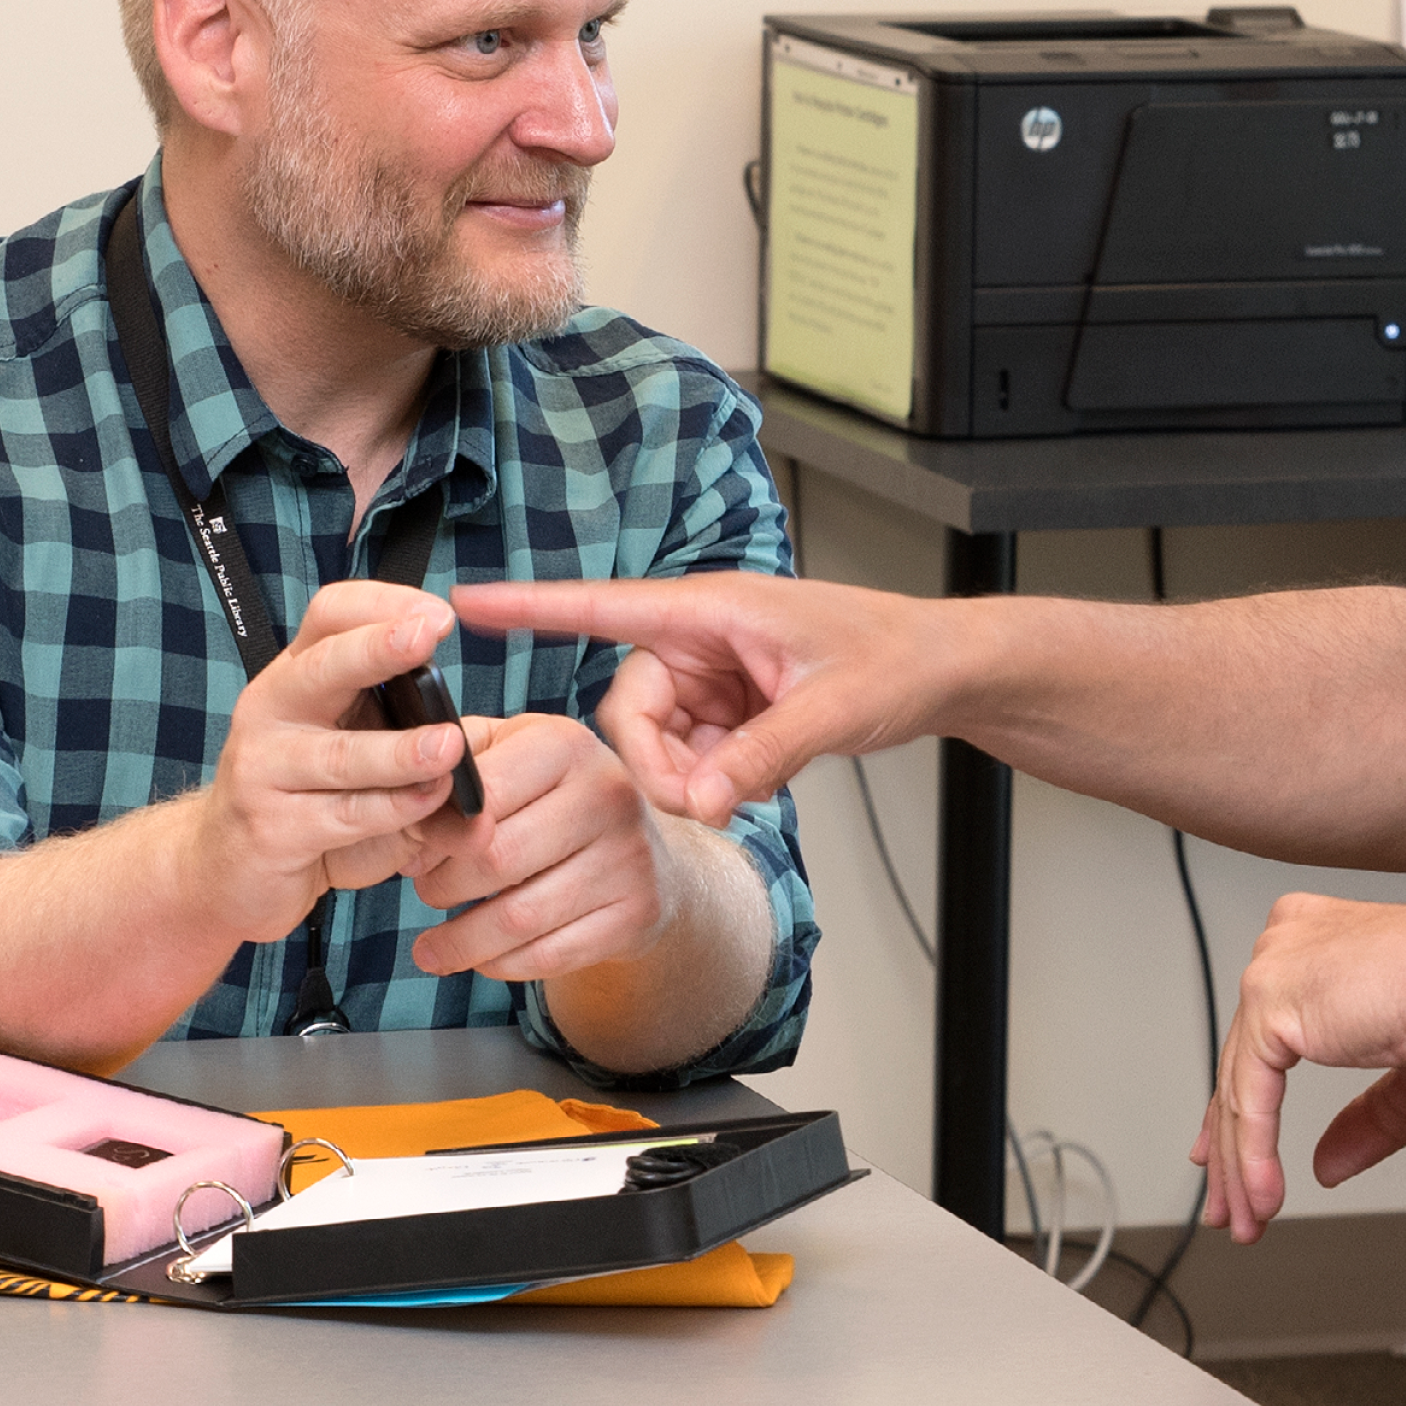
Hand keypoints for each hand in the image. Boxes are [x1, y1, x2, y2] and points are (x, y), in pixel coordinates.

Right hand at [184, 581, 473, 946]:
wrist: (227, 871)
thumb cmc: (310, 797)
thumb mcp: (359, 751)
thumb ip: (411, 736)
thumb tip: (478, 740)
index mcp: (301, 674)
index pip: (331, 614)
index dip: (382, 604)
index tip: (438, 614)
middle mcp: (273, 709)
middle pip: (323, 666)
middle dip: (378, 648)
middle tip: (427, 637)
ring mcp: (263, 768)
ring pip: (340, 754)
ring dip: (400, 751)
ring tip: (449, 746)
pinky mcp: (270, 829)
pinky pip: (342, 815)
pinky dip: (393, 809)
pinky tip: (431, 801)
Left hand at [403, 713, 676, 980]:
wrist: (641, 850)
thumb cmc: (554, 798)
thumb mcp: (510, 753)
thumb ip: (455, 762)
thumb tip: (401, 797)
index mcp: (566, 745)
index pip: (482, 795)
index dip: (434, 833)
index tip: (414, 854)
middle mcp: (607, 795)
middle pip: (495, 859)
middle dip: (442, 888)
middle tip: (426, 893)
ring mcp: (629, 857)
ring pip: (518, 918)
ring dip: (460, 942)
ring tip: (433, 948)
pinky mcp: (637, 913)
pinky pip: (549, 955)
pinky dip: (502, 964)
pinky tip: (483, 957)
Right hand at [452, 574, 953, 825]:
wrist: (941, 671)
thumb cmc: (895, 658)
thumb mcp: (832, 709)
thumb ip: (762, 756)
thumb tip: (702, 800)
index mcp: (711, 610)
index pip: (601, 606)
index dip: (529, 608)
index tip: (464, 605)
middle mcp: (702, 639)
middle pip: (628, 708)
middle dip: (656, 764)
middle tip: (708, 799)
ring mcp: (713, 678)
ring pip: (656, 742)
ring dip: (689, 779)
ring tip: (746, 791)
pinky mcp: (729, 712)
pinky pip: (690, 757)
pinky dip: (713, 782)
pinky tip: (757, 785)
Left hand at [1195, 893, 1405, 1243]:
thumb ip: (1368, 1118)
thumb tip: (1328, 1166)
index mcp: (1317, 943)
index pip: (1260, 1037)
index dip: (1240, 1106)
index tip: (1226, 1152)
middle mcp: (1288, 944)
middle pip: (1241, 1065)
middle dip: (1231, 1148)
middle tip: (1228, 1205)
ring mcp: (1274, 969)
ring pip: (1240, 1087)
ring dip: (1241, 1167)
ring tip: (1248, 1222)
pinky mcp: (1271, 1001)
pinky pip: (1250, 1097)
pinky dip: (1255, 1155)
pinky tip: (1264, 1195)